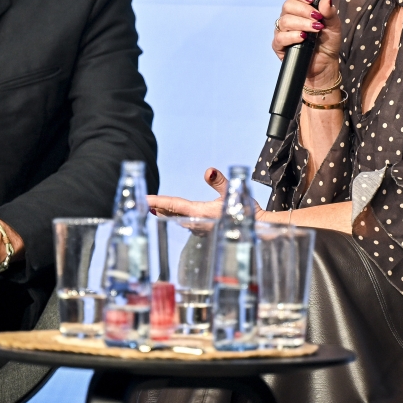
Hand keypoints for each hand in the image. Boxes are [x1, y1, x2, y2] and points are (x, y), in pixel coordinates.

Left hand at [148, 167, 264, 220]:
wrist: (258, 230)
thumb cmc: (246, 212)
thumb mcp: (233, 192)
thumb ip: (219, 181)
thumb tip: (208, 170)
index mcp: (200, 213)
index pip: (173, 205)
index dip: (157, 202)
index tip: (145, 200)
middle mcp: (197, 223)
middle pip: (173, 213)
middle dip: (159, 208)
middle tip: (144, 204)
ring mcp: (201, 229)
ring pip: (179, 220)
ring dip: (168, 214)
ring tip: (156, 209)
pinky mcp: (207, 231)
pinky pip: (187, 224)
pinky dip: (178, 218)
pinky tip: (178, 217)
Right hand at [273, 0, 339, 85]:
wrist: (325, 64)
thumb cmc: (328, 43)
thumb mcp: (334, 26)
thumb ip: (330, 12)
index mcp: (300, 8)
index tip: (311, 0)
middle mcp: (289, 17)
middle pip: (288, 5)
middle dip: (304, 11)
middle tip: (318, 19)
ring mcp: (283, 31)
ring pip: (285, 20)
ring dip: (302, 23)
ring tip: (315, 30)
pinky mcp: (279, 45)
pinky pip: (280, 37)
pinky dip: (292, 36)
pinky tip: (303, 38)